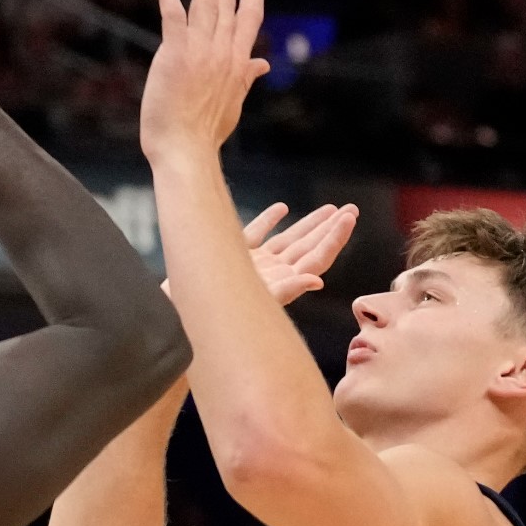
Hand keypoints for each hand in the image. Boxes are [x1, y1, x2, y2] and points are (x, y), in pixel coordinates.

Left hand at [140, 0, 268, 164]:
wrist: (185, 149)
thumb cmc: (204, 132)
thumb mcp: (233, 103)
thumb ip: (246, 77)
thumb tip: (262, 63)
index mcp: (238, 62)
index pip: (250, 17)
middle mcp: (223, 52)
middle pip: (227, 2)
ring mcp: (201, 51)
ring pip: (207, 2)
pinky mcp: (176, 54)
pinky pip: (173, 17)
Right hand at [160, 203, 355, 304]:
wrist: (176, 317)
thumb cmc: (211, 316)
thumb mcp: (248, 302)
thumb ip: (284, 291)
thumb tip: (317, 280)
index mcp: (280, 282)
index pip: (316, 257)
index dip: (335, 238)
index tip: (349, 217)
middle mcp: (271, 274)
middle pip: (307, 248)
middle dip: (329, 229)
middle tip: (350, 210)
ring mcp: (253, 267)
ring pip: (286, 241)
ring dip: (306, 225)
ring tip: (328, 210)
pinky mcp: (233, 259)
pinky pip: (256, 236)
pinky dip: (270, 222)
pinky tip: (281, 209)